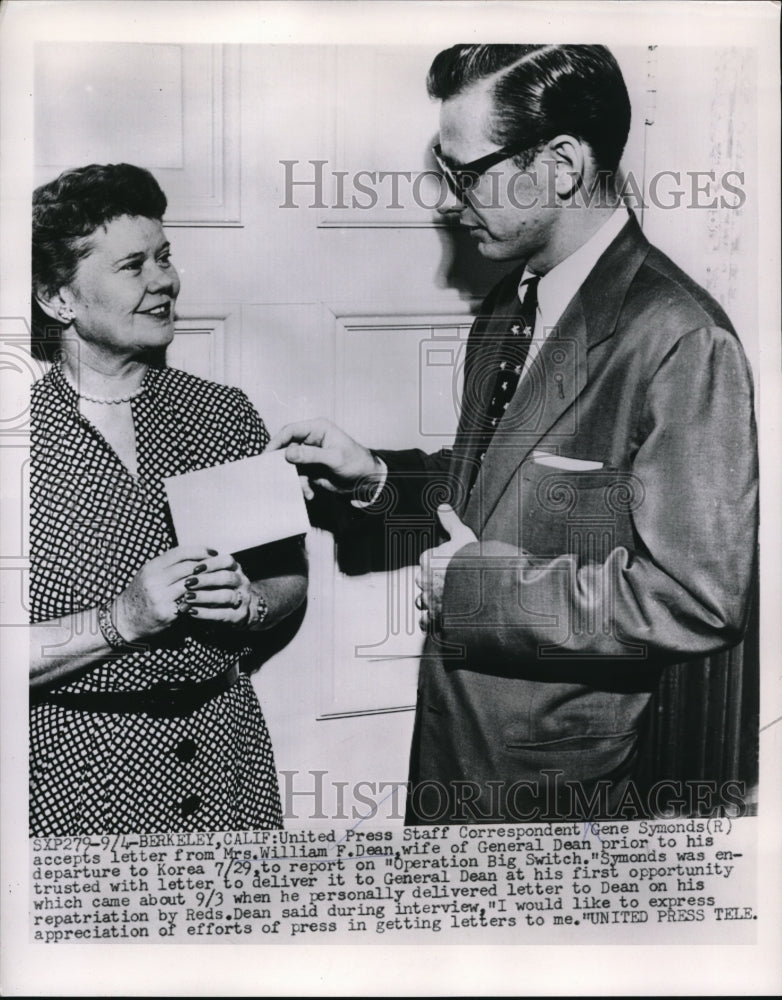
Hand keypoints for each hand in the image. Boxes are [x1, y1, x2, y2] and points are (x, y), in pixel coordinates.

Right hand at [113, 546, 213, 641]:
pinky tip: (212, 597)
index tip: (214, 552)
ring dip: (208, 582)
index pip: (180, 553)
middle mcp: (155, 580)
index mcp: (152, 567)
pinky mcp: (165, 612)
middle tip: (223, 566)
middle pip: (188, 567)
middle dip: (208, 566)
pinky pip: (189, 602)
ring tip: (221, 580)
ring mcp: (160, 596)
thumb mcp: (149, 574)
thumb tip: (194, 555)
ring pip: (191, 585)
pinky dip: (202, 598)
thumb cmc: (140, 595)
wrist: (123, 620)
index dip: (200, 551)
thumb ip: (168, 565)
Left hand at [179, 551, 254, 626]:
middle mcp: (242, 582)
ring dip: (205, 596)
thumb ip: (202, 573)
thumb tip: (182, 568)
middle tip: (188, 583)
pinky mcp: (239, 616)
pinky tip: (192, 611)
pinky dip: (205, 613)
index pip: (227, 562)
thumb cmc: (218, 589)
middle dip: (206, 580)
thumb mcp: (214, 577)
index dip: (211, 564)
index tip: (194, 568)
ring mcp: (243, 600)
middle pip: (227, 578)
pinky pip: (223, 614)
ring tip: (188, 597)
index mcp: (235, 569)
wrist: (238, 610)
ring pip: (227, 596)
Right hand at [267, 418, 379, 499]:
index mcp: (317, 429)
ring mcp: (310, 455)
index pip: (291, 430)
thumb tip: (288, 453)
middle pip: (287, 448)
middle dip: (284, 465)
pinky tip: (310, 493)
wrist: (367, 481)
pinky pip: (298, 476)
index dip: (277, 441)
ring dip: (295, 479)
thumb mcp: (334, 458)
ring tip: (304, 489)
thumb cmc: (356, 462)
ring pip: (291, 465)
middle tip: (277, 476)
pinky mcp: (311, 469)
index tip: (267, 455)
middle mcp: (311, 440)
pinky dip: (302, 486)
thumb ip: (311, 455)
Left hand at [415, 505, 476, 632]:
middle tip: (451, 583)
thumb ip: (451, 522)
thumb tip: (442, 506)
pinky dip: (431, 621)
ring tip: (447, 601)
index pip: (428, 559)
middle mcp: (424, 581)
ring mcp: (429, 601)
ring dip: (431, 601)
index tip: (452, 565)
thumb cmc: (472, 560)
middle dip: (434, 582)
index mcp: (427, 560)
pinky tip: (441, 619)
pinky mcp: (435, 618)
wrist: (483, 589)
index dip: (440, 562)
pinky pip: (427, 621)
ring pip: (423, 601)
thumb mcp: (464, 536)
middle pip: (424, 580)